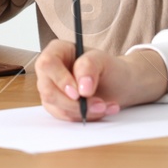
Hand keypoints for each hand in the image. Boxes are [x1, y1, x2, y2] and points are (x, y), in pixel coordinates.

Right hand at [35, 40, 167, 121]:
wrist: (119, 84)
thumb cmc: (110, 68)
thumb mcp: (103, 60)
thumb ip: (89, 66)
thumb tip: (81, 88)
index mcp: (57, 51)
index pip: (47, 64)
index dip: (60, 80)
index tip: (78, 93)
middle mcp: (50, 70)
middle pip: (48, 90)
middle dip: (75, 103)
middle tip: (99, 104)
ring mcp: (51, 88)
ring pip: (56, 107)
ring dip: (83, 111)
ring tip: (105, 106)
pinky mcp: (57, 105)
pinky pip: (64, 116)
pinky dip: (84, 116)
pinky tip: (101, 110)